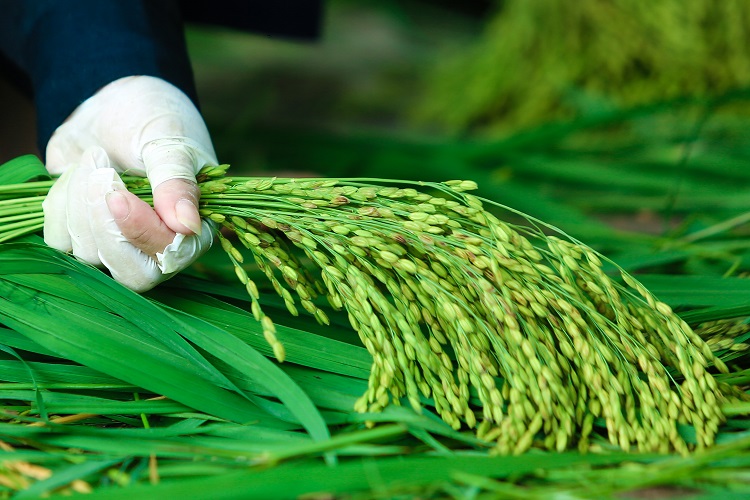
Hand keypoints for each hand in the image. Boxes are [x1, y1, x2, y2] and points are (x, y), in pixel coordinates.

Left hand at [42, 76, 216, 291]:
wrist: (114, 102)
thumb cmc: (155, 119)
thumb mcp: (170, 141)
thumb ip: (177, 181)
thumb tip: (187, 225)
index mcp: (190, 229)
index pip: (170, 257)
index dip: (142, 234)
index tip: (119, 196)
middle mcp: (156, 245)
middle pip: (129, 273)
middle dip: (106, 226)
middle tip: (103, 172)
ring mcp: (114, 243)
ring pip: (87, 251)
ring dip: (82, 199)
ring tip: (98, 156)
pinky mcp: (78, 233)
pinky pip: (59, 236)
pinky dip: (61, 199)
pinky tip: (79, 171)